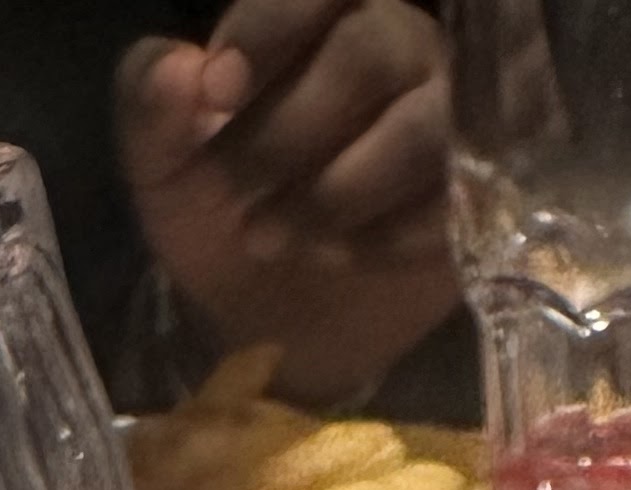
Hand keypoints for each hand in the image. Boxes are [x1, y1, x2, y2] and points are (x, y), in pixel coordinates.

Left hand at [118, 0, 461, 410]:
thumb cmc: (220, 212)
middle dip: (291, 129)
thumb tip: (179, 68)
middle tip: (232, 195)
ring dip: (339, 190)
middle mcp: (400, 49)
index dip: (269, 27)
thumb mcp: (163, 164)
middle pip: (373, 51)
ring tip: (273, 238)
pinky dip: (385, 238)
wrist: (266, 318)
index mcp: (324, 16)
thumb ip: (151, 106)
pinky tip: (333, 258)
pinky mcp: (479, 204)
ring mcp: (453, 124)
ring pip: (422, 129)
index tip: (216, 94)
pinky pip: (453, 206)